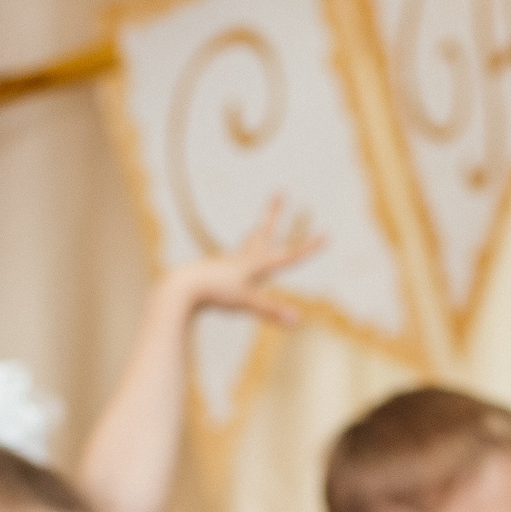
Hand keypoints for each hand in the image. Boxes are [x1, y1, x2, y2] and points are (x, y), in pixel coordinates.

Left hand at [163, 196, 322, 325]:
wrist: (182, 287)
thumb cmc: (215, 293)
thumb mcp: (247, 304)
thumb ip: (274, 311)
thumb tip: (299, 320)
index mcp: (257, 264)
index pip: (290, 256)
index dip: (310, 247)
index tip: (327, 235)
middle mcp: (245, 258)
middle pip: (265, 232)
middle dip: (275, 213)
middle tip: (280, 190)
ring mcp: (231, 263)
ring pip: (249, 244)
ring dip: (258, 232)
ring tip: (257, 227)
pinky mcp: (219, 270)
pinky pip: (235, 259)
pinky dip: (240, 255)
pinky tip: (234, 261)